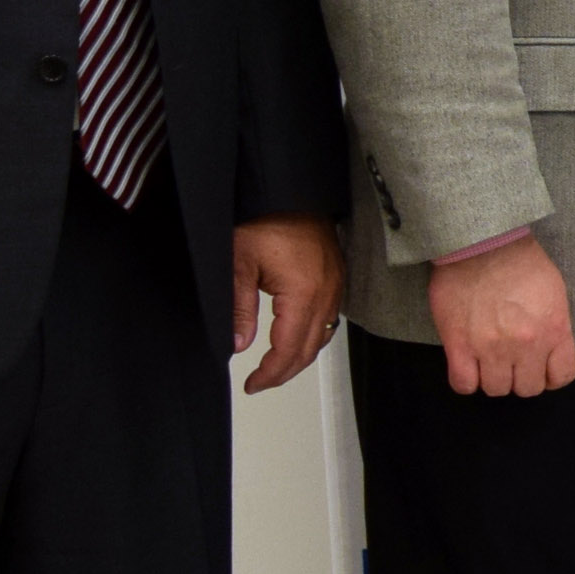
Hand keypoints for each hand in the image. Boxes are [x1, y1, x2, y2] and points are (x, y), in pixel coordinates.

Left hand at [230, 215, 344, 393]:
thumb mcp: (240, 263)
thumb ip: (239, 307)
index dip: (270, 373)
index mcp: (304, 293)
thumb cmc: (267, 218)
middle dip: (284, 372)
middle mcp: (326, 294)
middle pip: (309, 349)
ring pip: (322, 337)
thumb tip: (238, 344)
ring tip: (275, 368)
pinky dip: (312, 337)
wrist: (290, 189)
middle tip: (260, 383)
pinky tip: (296, 339)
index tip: (252, 384)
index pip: (289, 349)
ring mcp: (335, 286)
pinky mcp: (336, 278)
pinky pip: (329, 320)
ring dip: (300, 357)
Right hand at [428, 233, 574, 396]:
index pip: (563, 376)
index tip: (541, 369)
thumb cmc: (521, 261)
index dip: (551, 377)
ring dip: (493, 379)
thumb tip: (549, 349)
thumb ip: (554, 326)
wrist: (482, 242)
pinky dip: (466, 380)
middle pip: (528, 389)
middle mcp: (526, 344)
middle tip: (512, 361)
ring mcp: (492, 348)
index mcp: (554, 329)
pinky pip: (463, 384)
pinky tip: (468, 365)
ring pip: (496, 390)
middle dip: (521, 378)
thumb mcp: (554, 292)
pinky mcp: (459, 345)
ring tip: (488, 360)